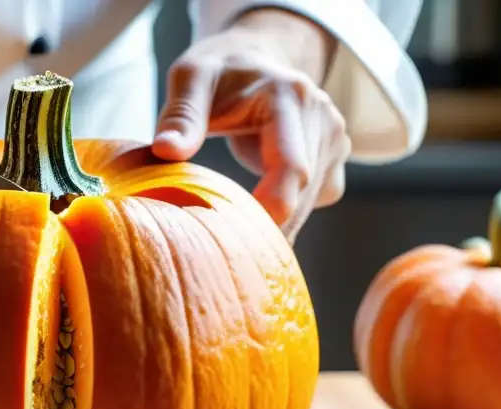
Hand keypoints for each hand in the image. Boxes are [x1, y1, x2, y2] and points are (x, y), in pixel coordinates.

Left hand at [152, 9, 347, 241]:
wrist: (255, 59)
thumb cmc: (219, 70)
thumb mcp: (192, 78)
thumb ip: (181, 114)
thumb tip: (166, 150)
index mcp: (291, 98)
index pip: (291, 166)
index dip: (269, 207)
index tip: (238, 239)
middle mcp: (323, 118)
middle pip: (301, 193)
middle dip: (266, 228)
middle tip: (225, 256)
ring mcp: (334, 139)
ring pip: (309, 203)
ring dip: (275, 226)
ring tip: (235, 243)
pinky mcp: (333, 158)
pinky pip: (313, 201)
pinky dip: (286, 216)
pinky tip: (255, 217)